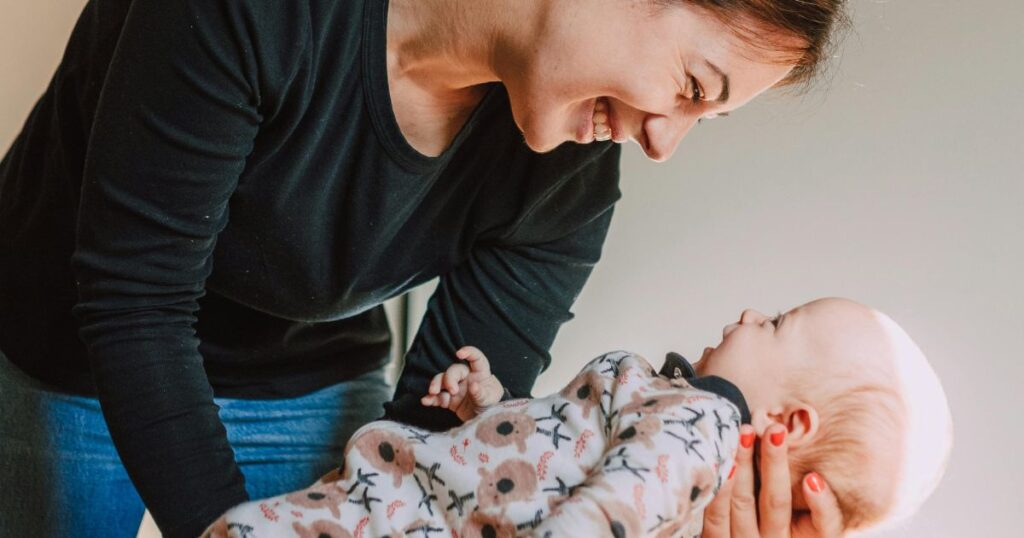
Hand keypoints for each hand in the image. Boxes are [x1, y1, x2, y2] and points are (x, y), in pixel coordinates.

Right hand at [420, 346, 503, 420]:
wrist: (484, 420)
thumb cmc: (490, 405)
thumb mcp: (490, 399)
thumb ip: (481, 393)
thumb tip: (473, 386)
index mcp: (480, 373)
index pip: (475, 358)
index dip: (468, 352)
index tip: (459, 353)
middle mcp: (466, 377)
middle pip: (454, 371)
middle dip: (449, 378)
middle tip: (452, 390)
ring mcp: (456, 387)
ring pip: (442, 380)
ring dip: (436, 384)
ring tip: (433, 393)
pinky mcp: (448, 399)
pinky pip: (438, 396)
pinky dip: (431, 398)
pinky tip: (426, 401)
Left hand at [703, 424, 846, 537]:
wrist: (742, 532)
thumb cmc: (773, 516)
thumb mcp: (799, 509)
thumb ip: (802, 482)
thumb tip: (791, 436)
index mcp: (805, 536)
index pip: (824, 526)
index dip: (821, 504)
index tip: (813, 478)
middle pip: (776, 502)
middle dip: (774, 463)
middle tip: (775, 430)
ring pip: (744, 503)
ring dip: (743, 464)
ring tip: (745, 433)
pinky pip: (715, 516)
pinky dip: (720, 487)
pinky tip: (723, 461)